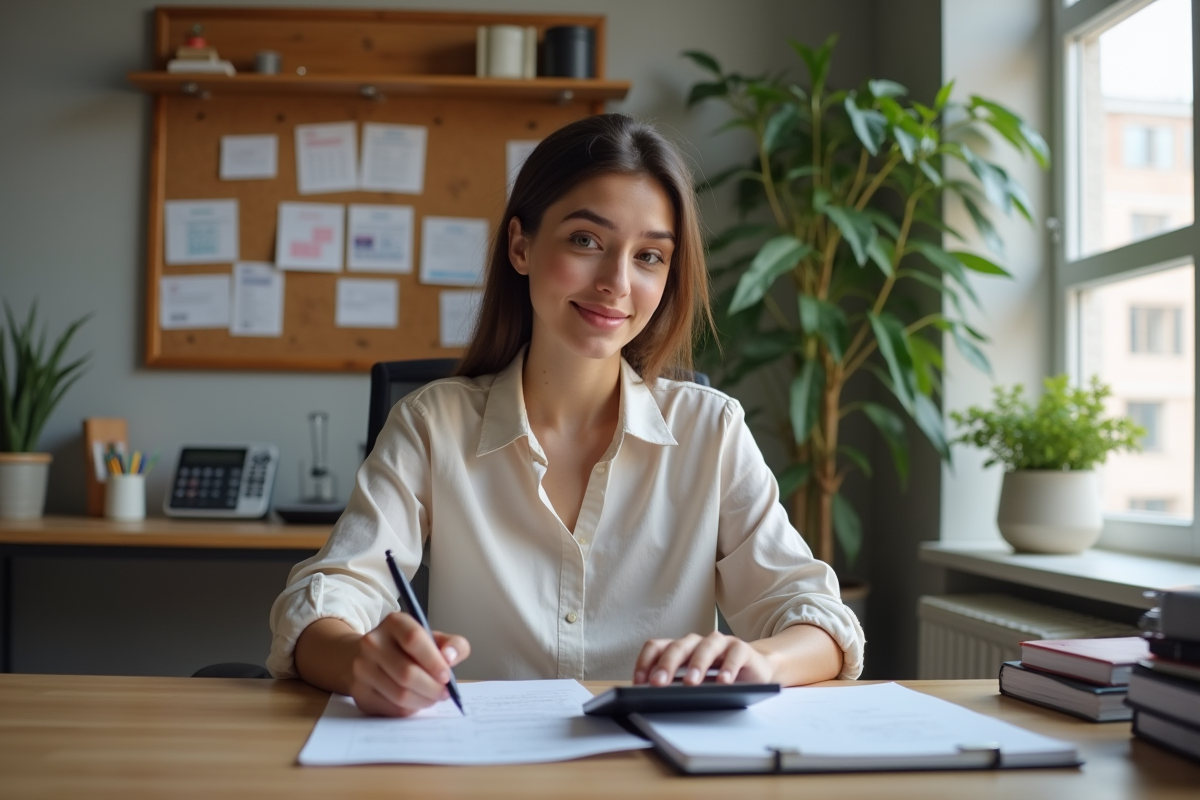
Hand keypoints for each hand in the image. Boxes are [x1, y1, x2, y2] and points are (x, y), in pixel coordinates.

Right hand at [348, 611, 469, 716]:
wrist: (370, 657)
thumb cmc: (409, 648)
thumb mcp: (433, 639)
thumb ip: (452, 644)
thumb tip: (450, 657)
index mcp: (394, 622)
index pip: (413, 639)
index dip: (433, 661)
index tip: (446, 676)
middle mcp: (372, 642)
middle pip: (406, 672)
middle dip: (432, 688)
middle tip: (444, 693)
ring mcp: (362, 668)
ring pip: (399, 694)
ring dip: (423, 701)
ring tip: (433, 698)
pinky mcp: (359, 692)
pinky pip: (391, 708)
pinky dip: (410, 709)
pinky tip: (417, 702)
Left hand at [633, 632, 773, 685]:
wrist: (755, 671)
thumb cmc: (718, 678)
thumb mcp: (693, 684)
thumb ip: (676, 687)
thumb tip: (651, 700)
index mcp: (680, 649)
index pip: (657, 647)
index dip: (645, 662)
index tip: (639, 682)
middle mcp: (697, 643)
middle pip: (678, 647)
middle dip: (666, 665)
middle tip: (658, 684)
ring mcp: (720, 644)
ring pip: (705, 647)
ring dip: (697, 664)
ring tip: (691, 683)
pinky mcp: (742, 649)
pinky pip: (734, 654)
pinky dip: (728, 668)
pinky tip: (724, 682)